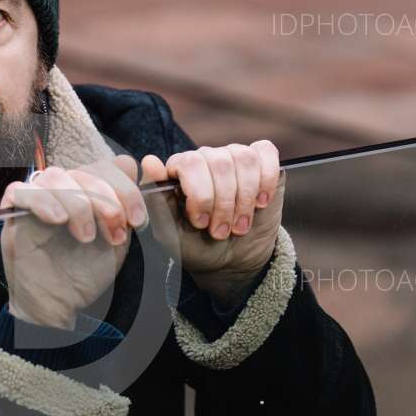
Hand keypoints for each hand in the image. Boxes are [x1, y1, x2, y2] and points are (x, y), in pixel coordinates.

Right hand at [0, 157, 147, 328]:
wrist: (59, 305)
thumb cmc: (84, 274)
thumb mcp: (116, 241)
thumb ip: (126, 207)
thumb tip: (138, 168)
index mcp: (87, 192)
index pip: (107, 166)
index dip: (126, 188)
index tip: (137, 221)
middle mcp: (63, 190)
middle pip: (85, 170)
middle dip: (107, 200)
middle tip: (116, 232)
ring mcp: (37, 199)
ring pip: (56, 177)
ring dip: (78, 204)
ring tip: (87, 237)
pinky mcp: (13, 214)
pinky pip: (20, 191)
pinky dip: (42, 201)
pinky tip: (58, 220)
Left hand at [139, 141, 283, 303]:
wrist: (232, 261)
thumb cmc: (196, 247)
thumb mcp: (170, 233)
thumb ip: (157, 200)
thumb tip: (149, 161)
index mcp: (178, 170)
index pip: (190, 163)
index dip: (201, 195)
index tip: (200, 223)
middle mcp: (205, 158)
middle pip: (219, 162)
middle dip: (223, 203)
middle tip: (221, 232)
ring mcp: (232, 157)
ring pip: (243, 159)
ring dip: (244, 199)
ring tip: (239, 226)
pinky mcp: (260, 162)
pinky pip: (265, 154)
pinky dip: (265, 180)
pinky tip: (260, 203)